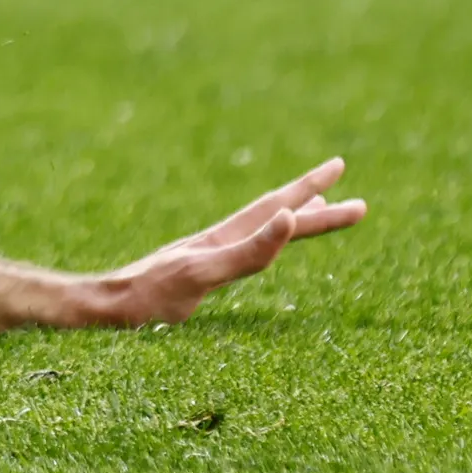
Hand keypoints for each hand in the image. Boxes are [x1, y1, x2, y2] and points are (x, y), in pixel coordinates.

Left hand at [79, 158, 366, 325]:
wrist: (112, 306)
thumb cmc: (152, 294)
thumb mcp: (202, 274)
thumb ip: (247, 251)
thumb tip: (285, 217)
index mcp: (227, 237)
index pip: (280, 208)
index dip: (312, 191)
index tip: (341, 167)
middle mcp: (222, 239)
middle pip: (279, 216)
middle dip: (319, 207)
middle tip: (360, 202)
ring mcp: (212, 254)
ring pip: (264, 230)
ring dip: (296, 219)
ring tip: (321, 208)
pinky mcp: (202, 271)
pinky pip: (248, 249)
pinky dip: (268, 240)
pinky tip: (268, 241)